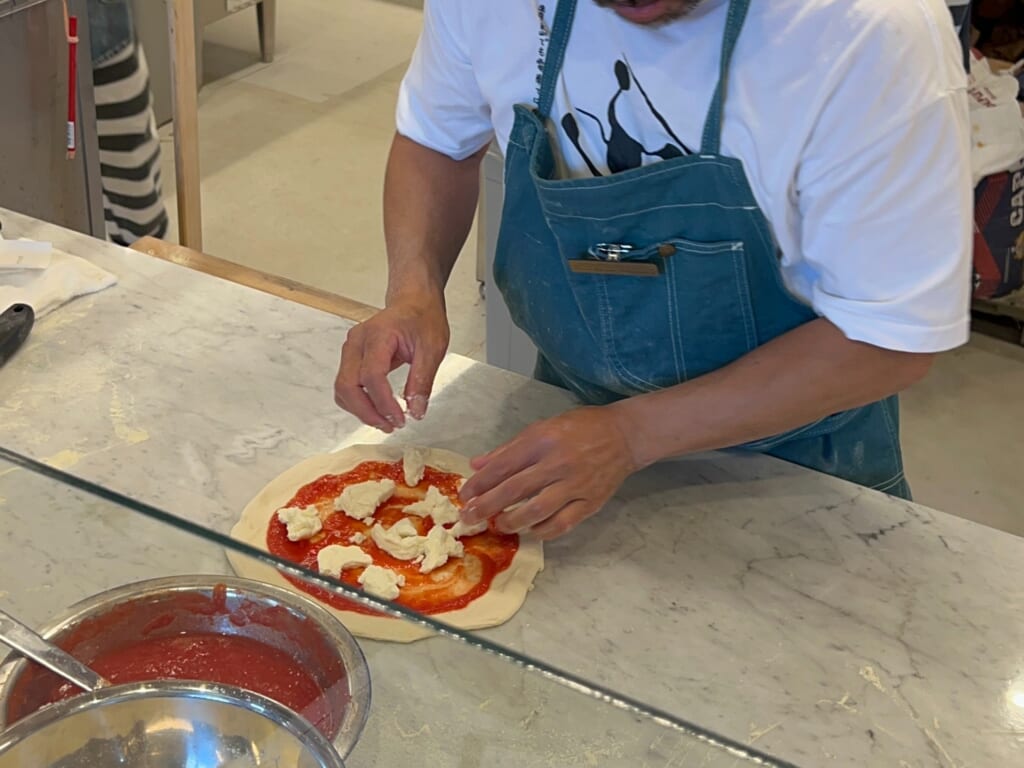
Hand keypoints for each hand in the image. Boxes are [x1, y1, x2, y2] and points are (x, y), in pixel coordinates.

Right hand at [334, 297, 448, 431]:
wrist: (413, 302)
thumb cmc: (422, 318)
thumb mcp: (432, 348)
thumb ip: (422, 380)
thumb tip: (415, 411)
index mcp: (378, 335)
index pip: (372, 376)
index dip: (383, 402)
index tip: (400, 419)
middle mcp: (358, 342)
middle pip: (348, 385)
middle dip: (367, 412)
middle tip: (391, 426)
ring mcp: (351, 349)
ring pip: (343, 388)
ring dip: (361, 410)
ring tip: (386, 422)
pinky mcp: (351, 357)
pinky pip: (346, 385)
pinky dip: (358, 402)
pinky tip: (378, 410)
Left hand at [458, 407, 638, 539]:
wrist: (624, 435)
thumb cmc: (579, 428)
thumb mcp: (541, 428)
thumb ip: (508, 449)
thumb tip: (477, 465)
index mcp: (542, 440)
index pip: (502, 466)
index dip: (479, 484)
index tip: (464, 496)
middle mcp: (557, 462)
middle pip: (514, 490)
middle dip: (486, 507)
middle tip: (468, 518)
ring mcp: (575, 485)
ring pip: (536, 511)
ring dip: (512, 522)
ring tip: (498, 525)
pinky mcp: (590, 503)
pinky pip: (562, 524)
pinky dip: (543, 531)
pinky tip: (530, 531)